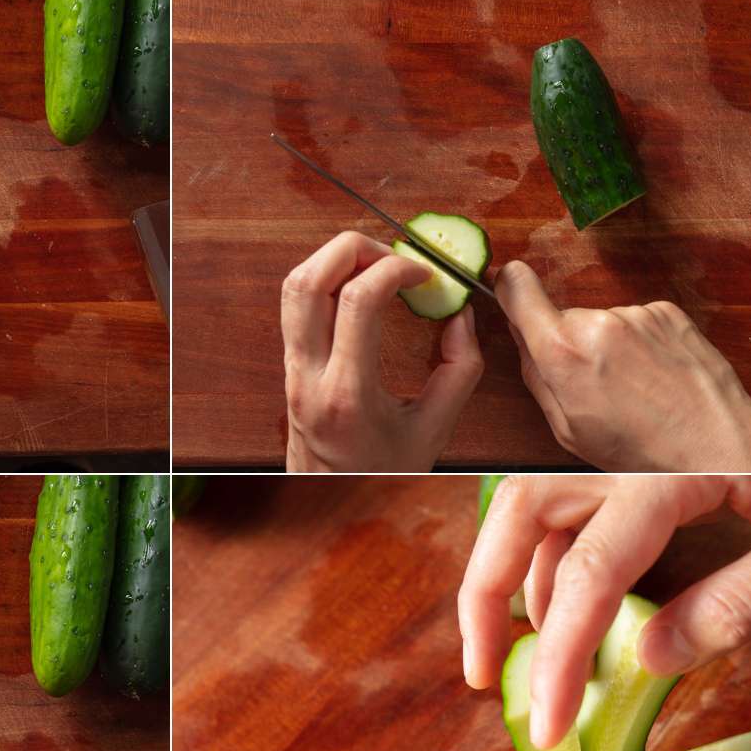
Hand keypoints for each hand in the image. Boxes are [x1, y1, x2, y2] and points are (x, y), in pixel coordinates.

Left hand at [281, 231, 483, 470]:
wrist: (331, 501)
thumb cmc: (382, 473)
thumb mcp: (434, 430)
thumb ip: (459, 370)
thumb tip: (461, 315)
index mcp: (347, 394)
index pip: (355, 301)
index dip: (395, 268)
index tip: (426, 275)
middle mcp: (308, 376)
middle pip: (308, 280)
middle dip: (355, 248)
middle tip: (396, 257)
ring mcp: (291, 369)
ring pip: (292, 285)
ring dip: (334, 259)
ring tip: (378, 266)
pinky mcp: (288, 364)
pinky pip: (294, 304)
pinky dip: (325, 279)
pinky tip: (359, 286)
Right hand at [459, 475, 750, 747]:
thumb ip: (745, 600)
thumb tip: (648, 658)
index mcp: (675, 475)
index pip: (591, 569)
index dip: (560, 653)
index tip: (548, 722)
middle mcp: (635, 462)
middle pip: (521, 513)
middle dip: (483, 593)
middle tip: (478, 670)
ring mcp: (631, 465)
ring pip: (529, 508)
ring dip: (502, 577)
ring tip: (506, 652)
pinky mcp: (638, 478)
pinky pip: (564, 516)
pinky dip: (540, 566)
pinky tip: (554, 615)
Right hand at [493, 261, 750, 471]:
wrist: (716, 446)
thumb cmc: (641, 451)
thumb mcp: (567, 430)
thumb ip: (536, 377)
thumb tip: (521, 338)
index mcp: (562, 353)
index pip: (517, 290)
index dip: (509, 289)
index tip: (509, 291)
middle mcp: (596, 322)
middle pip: (564, 319)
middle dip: (571, 345)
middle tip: (595, 387)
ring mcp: (636, 313)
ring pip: (602, 323)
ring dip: (610, 348)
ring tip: (634, 389)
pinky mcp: (667, 311)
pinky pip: (636, 323)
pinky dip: (639, 345)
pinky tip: (655, 378)